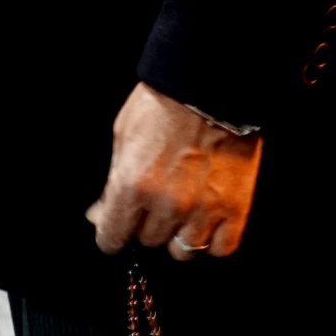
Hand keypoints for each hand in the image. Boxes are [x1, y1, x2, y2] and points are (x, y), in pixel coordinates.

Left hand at [86, 82, 263, 261]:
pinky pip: (221, 248)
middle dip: (146, 223)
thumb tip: (100, 215)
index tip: (116, 229)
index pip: (112, 237)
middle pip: (148, 240)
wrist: (210, 85)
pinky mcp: (236, 209)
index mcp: (131, 184)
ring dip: (178, 233)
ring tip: (182, 208)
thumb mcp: (121, 137)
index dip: (111, 233)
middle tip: (154, 200)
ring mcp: (204, 210)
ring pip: (183, 250)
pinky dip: (213, 239)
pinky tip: (206, 220)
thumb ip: (112, 183)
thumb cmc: (161, 105)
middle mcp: (167, 204)